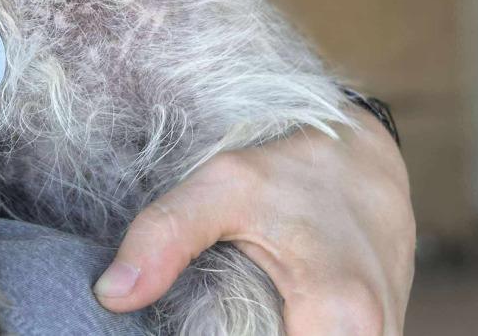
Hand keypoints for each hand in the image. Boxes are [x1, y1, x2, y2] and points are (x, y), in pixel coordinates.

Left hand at [93, 108, 414, 334]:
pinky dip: (278, 331)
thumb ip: (166, 235)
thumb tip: (110, 294)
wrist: (367, 159)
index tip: (177, 323)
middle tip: (197, 312)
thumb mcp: (226, 184)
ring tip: (225, 310)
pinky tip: (253, 317)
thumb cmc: (295, 168)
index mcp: (341, 319)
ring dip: (256, 335)